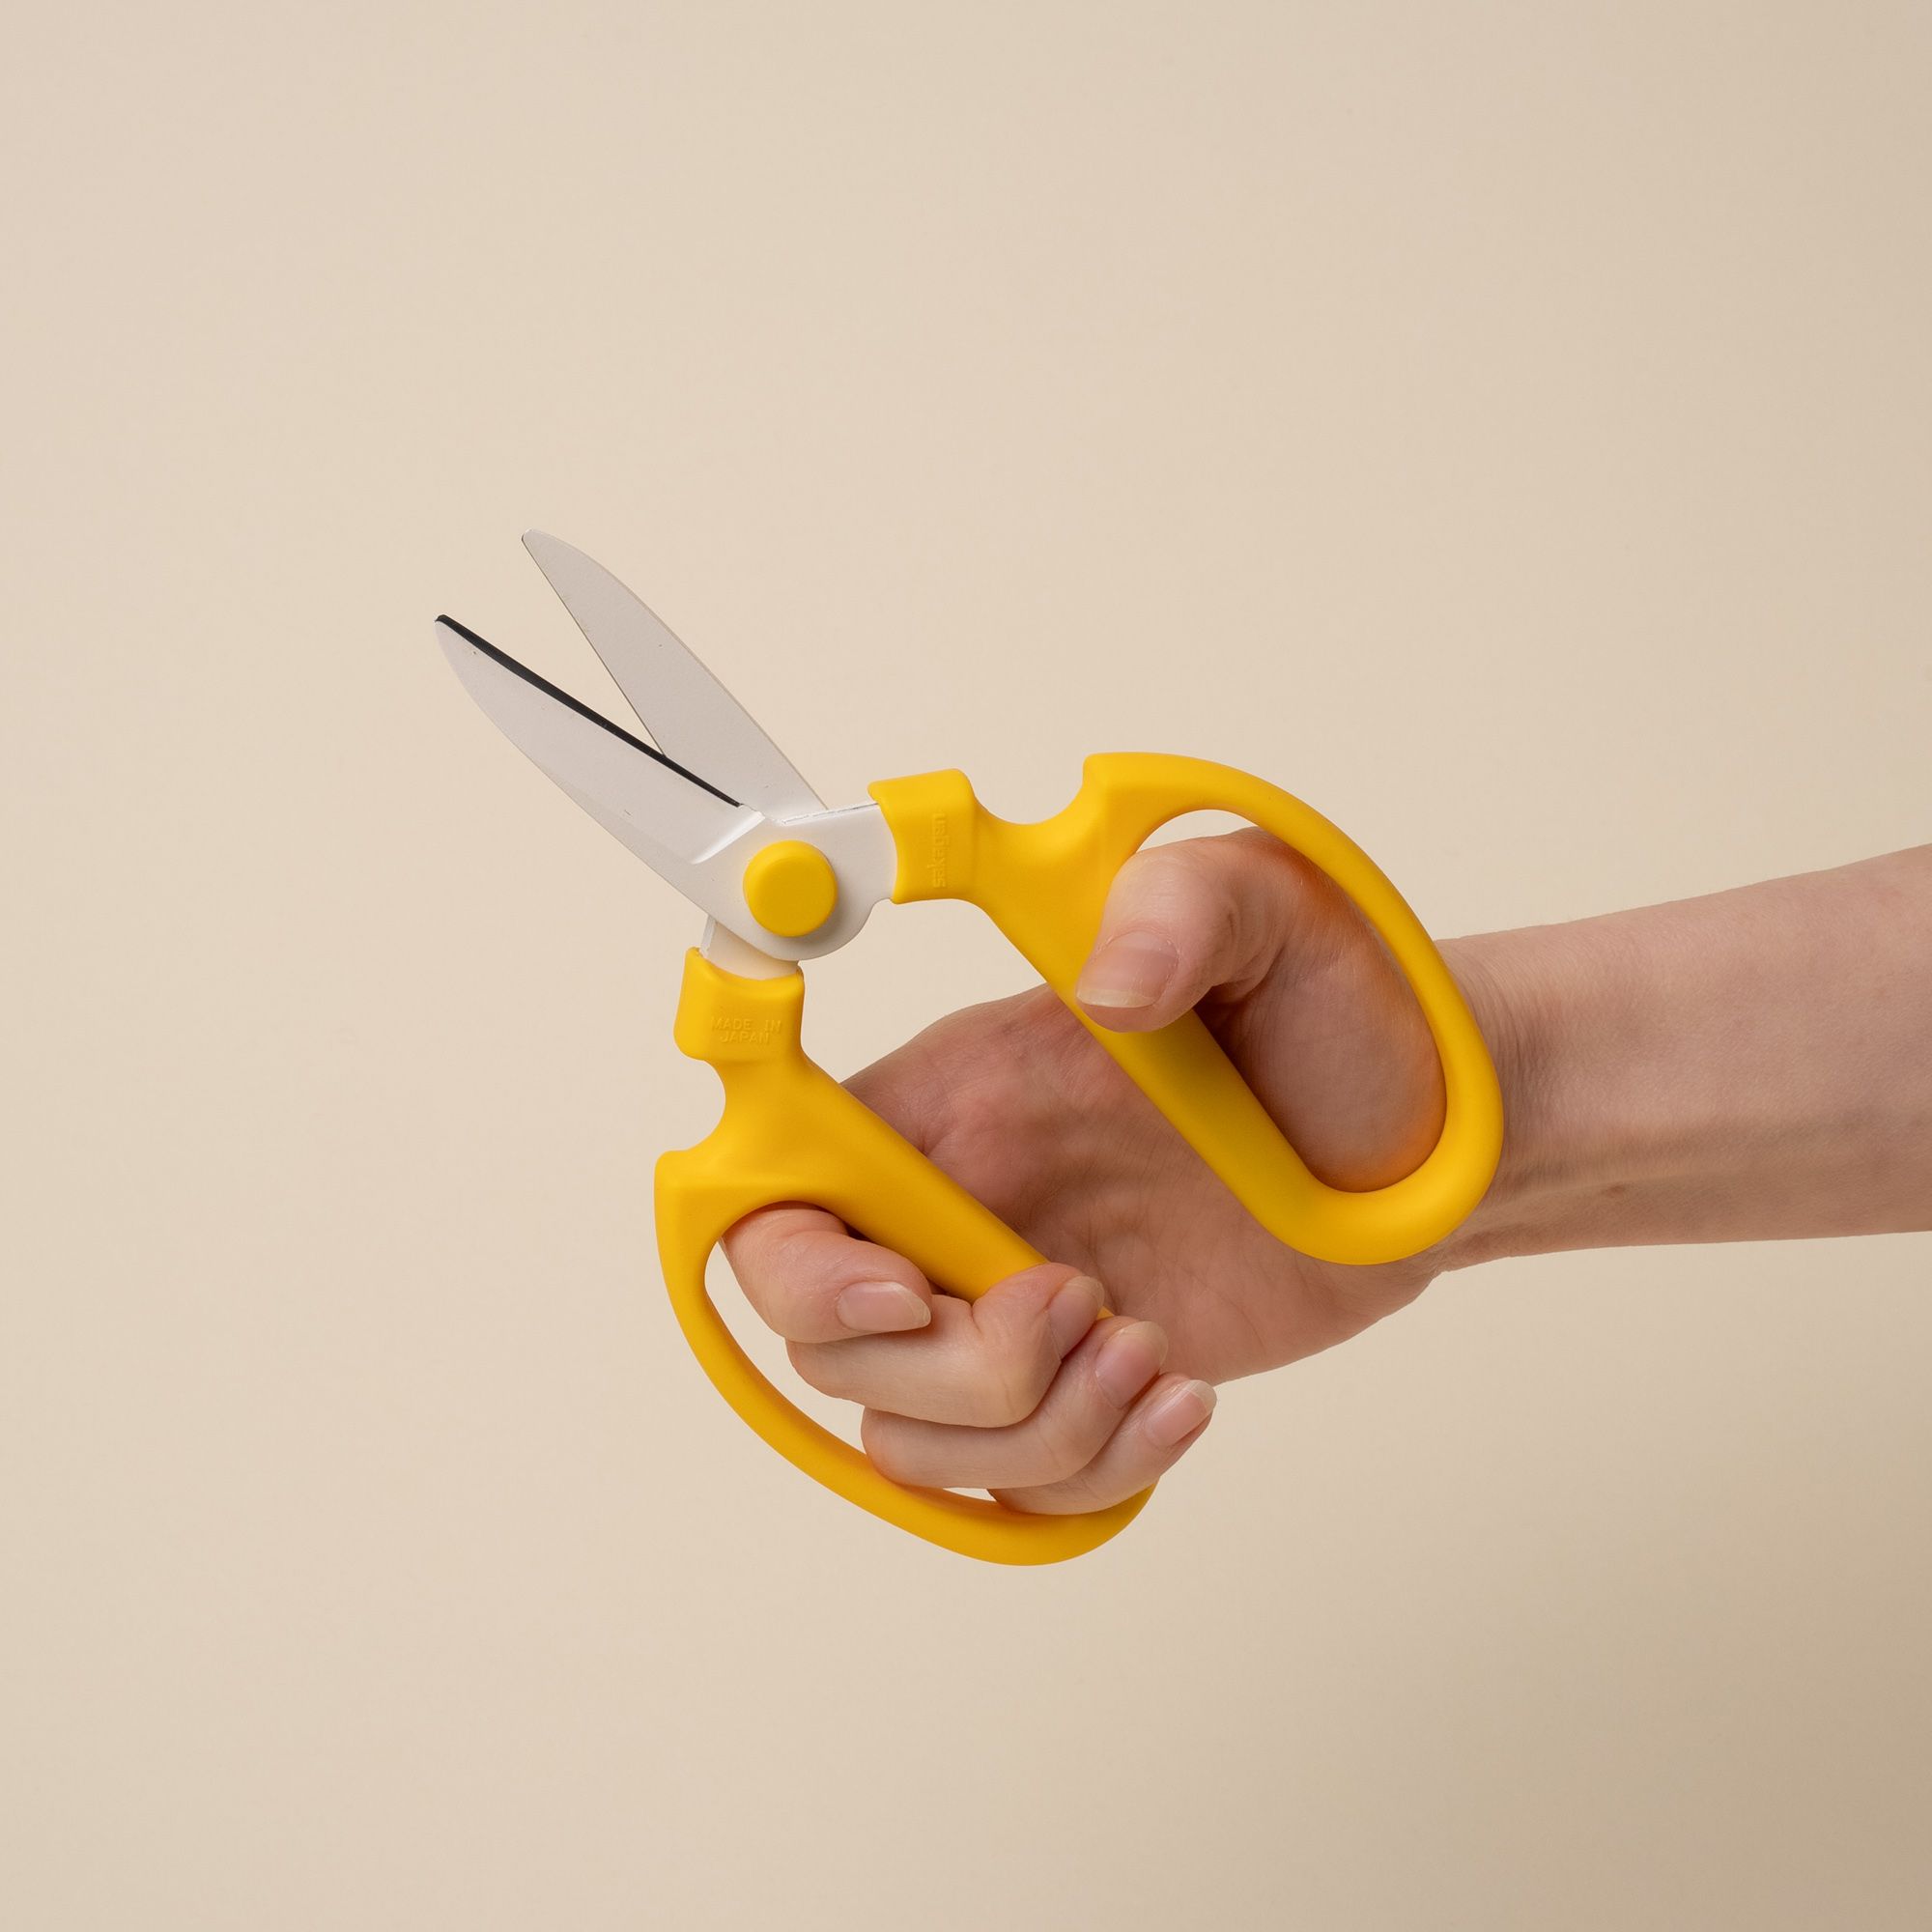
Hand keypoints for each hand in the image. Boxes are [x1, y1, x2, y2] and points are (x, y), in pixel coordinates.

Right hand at [724, 827, 1481, 1514]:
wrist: (1434, 1136)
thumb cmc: (1343, 1010)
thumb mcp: (1272, 911)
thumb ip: (1180, 906)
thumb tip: (1107, 983)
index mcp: (953, 1096)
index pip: (777, 1191)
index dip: (796, 1263)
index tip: (906, 1285)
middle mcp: (962, 1207)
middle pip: (834, 1346)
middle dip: (950, 1365)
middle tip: (1083, 1301)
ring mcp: (1018, 1307)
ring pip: (921, 1439)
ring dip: (1031, 1430)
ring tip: (1149, 1351)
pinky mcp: (1089, 1383)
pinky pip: (1023, 1486)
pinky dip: (1093, 1472)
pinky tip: (1186, 1397)